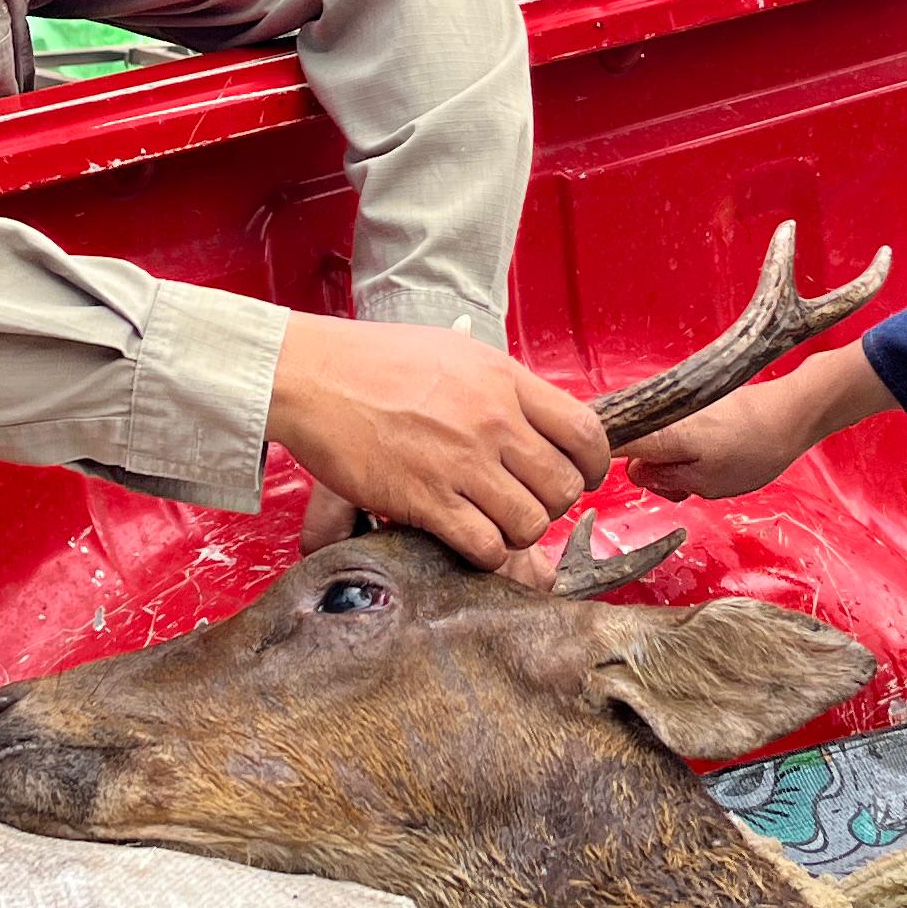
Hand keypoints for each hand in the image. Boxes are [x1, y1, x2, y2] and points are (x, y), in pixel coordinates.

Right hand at [266, 315, 608, 570]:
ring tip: (496, 523)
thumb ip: (503, 388)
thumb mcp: (456, 354)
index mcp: (506, 381)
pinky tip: (469, 539)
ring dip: (520, 533)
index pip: (586, 433)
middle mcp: (493, 422)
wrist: (314, 376)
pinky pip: (486, 546)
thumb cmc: (376, 362)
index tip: (580, 477)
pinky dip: (487, 553)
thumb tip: (538, 421)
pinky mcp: (426, 499)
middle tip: (528, 503)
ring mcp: (461, 463)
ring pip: (531, 523)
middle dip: (553, 505)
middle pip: (563, 487)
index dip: (592, 466)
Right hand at [621, 342, 894, 500]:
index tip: (596, 478)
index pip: (607, 439)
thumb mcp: (706, 481)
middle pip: (632, 449)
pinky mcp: (697, 408)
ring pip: (658, 445)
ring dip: (675, 466)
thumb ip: (664, 479)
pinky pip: (678, 437)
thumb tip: (636, 473)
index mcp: (659, 431)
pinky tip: (718, 463)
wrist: (794, 413)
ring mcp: (679, 410)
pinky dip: (691, 454)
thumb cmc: (756, 448)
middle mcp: (662, 414)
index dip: (596, 460)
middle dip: (653, 474)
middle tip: (685, 488)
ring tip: (709, 476)